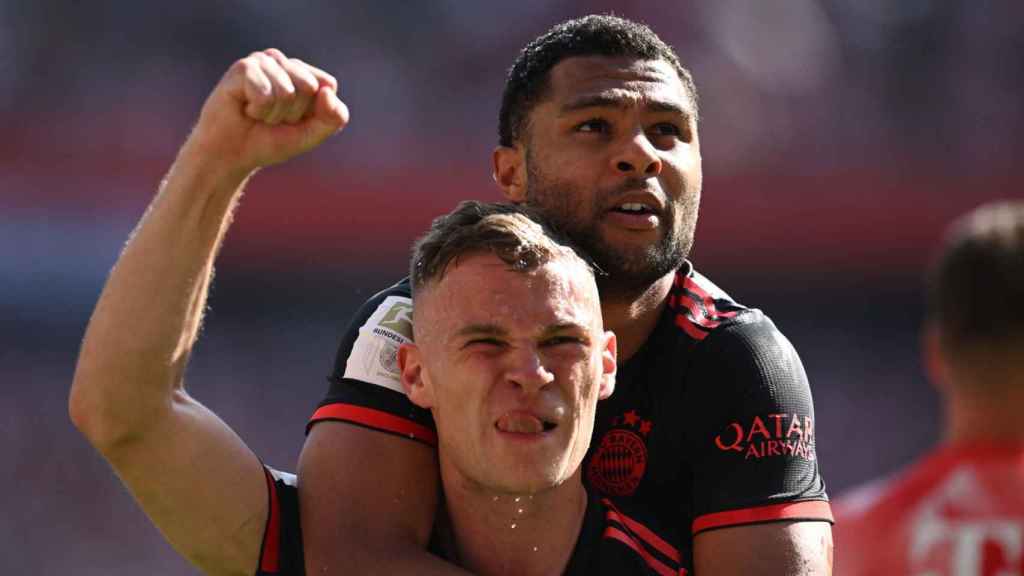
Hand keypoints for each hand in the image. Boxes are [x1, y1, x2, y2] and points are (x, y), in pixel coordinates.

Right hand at [190, 48, 348, 174]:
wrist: (230, 154)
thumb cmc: (269, 141)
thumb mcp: (311, 135)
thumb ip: (333, 118)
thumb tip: (327, 92)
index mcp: (303, 73)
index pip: (327, 84)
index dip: (313, 112)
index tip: (293, 120)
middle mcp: (283, 62)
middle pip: (309, 86)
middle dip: (292, 113)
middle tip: (271, 118)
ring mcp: (262, 61)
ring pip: (287, 92)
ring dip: (272, 114)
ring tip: (257, 114)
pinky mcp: (243, 67)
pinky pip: (265, 95)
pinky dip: (257, 111)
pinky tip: (245, 108)